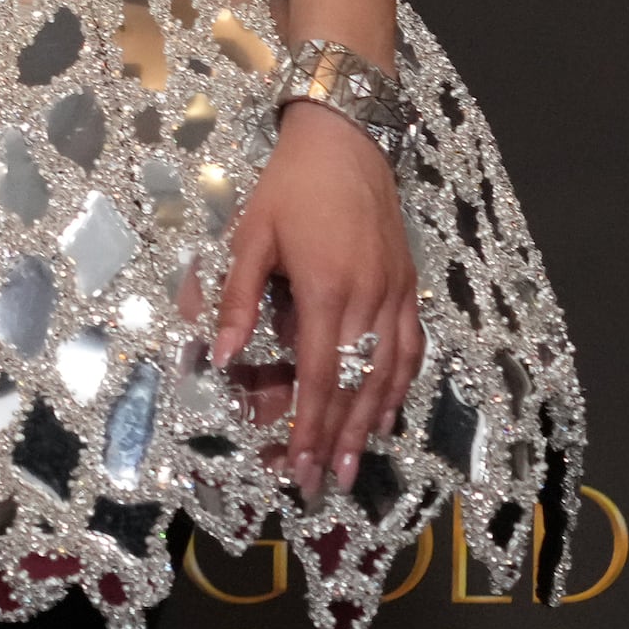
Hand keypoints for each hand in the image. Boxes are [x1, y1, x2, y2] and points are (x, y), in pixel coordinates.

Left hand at [216, 97, 423, 503]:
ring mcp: (397, 296)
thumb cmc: (288, 189)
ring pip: (390, 374)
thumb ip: (235, 299)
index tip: (299, 466)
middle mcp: (370, 301)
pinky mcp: (410, 288)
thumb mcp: (249, 237)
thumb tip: (219, 358)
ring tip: (357, 463)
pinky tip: (387, 410)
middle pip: (358, 386)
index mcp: (326, 291)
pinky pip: (410, 349)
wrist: (347, 144)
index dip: (310, 427)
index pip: (319, 376)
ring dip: (373, 422)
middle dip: (342, 439)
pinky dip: (399, 385)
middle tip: (327, 484)